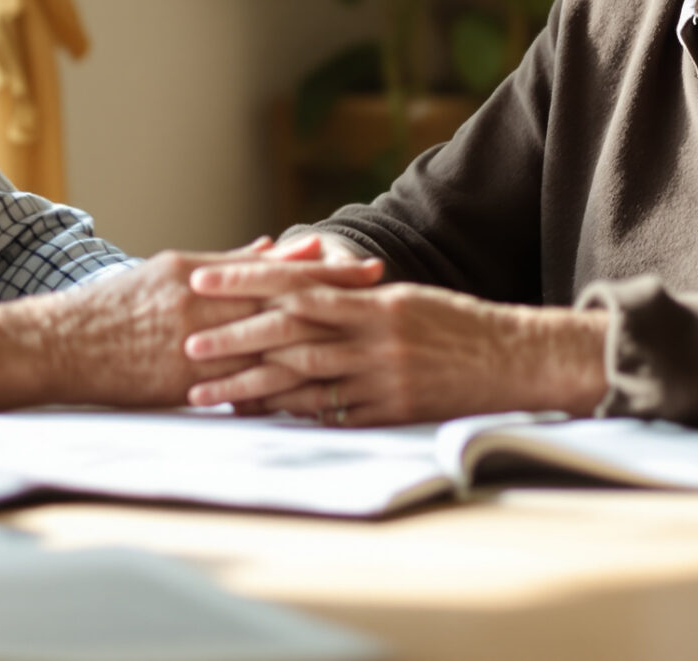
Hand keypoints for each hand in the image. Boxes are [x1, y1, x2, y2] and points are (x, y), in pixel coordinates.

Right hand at [0, 242, 382, 410]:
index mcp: (198, 272)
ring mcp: (194, 346)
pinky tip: (313, 397)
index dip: (320, 269)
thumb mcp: (167, 270)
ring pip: (267, 346)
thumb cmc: (114, 306)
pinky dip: (279, 390)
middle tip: (381, 292)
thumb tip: (270, 247)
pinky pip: (241, 388)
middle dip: (334, 298)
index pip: (271, 269)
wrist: (64, 344)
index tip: (362, 265)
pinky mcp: (185, 383)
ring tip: (361, 345)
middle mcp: (201, 305)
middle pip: (280, 302)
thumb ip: (223, 262)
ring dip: (318, 344)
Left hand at [179, 281, 609, 425]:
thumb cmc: (453, 324)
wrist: (510, 362)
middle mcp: (372, 337)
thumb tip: (296, 284)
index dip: (245, 282)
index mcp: (372, 301)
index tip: (202, 280)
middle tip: (187, 345)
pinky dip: (287, 415)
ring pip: (301, 381)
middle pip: (290, 336)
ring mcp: (380, 378)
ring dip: (248, 386)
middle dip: (233, 340)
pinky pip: (328, 415)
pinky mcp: (388, 412)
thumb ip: (351, 295)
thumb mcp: (403, 299)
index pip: (296, 286)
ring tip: (204, 394)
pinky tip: (253, 417)